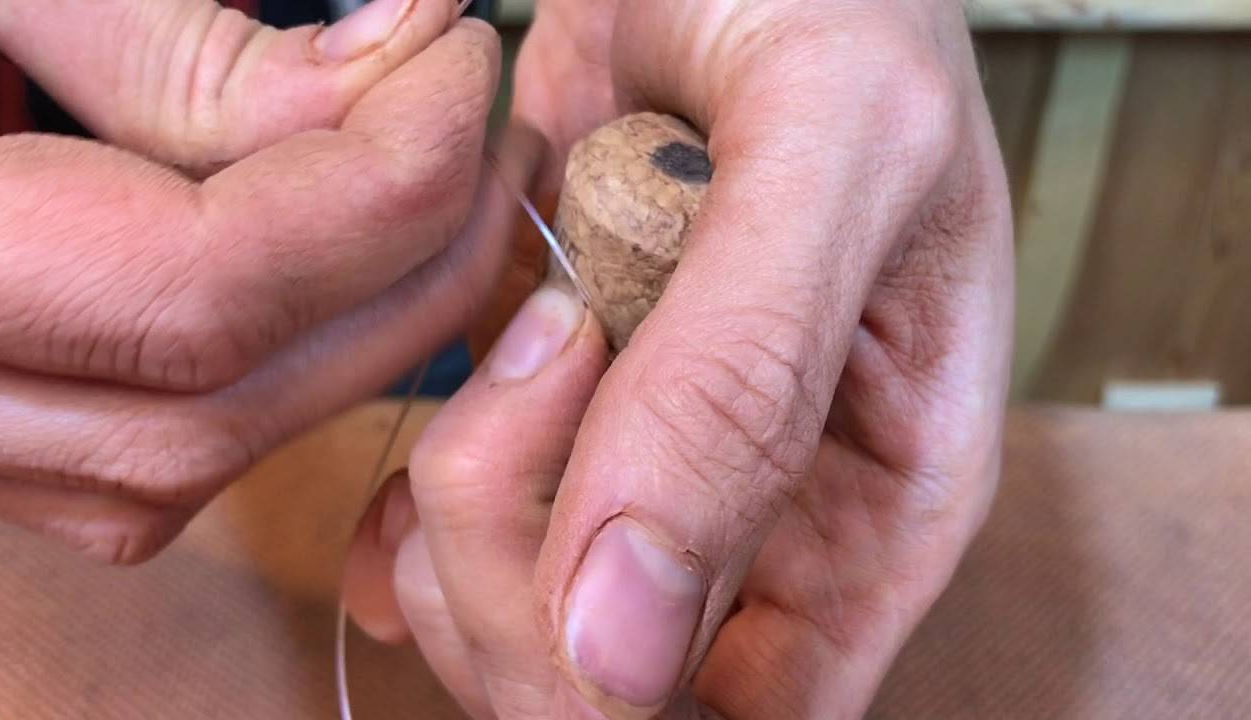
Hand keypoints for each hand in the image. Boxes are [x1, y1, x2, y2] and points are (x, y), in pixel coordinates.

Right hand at [0, 0, 512, 563]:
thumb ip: (161, 38)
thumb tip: (393, 67)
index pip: (203, 288)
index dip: (375, 178)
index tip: (462, 58)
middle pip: (225, 396)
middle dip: (406, 261)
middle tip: (496, 127)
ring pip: (200, 451)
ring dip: (360, 323)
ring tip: (448, 181)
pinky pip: (153, 457)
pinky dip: (277, 365)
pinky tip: (338, 259)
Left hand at [345, 0, 1013, 716]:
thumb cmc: (829, 1)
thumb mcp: (828, 152)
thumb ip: (747, 386)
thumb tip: (628, 645)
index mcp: (889, 492)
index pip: (773, 712)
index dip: (650, 694)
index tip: (580, 561)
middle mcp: (774, 515)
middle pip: (625, 691)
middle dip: (531, 584)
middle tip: (548, 364)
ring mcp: (655, 480)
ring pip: (528, 630)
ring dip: (467, 523)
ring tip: (516, 339)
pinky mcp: (560, 432)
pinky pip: (462, 557)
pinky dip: (412, 528)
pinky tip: (418, 455)